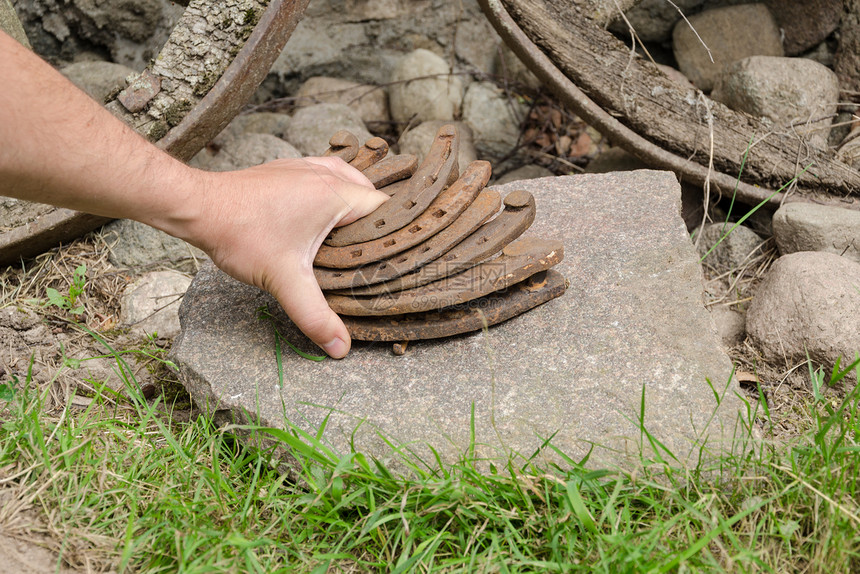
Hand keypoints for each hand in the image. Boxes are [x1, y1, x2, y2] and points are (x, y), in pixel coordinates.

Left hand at [184, 156, 387, 357]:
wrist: (197, 205)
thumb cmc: (241, 232)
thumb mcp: (284, 280)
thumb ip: (315, 315)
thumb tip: (341, 348)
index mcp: (336, 193)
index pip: (387, 207)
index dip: (399, 231)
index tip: (402, 256)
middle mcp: (326, 173)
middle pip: (371, 194)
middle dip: (379, 223)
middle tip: (380, 256)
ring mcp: (305, 166)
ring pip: (348, 182)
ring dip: (355, 207)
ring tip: (359, 238)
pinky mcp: (287, 169)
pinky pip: (325, 176)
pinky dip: (333, 194)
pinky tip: (325, 217)